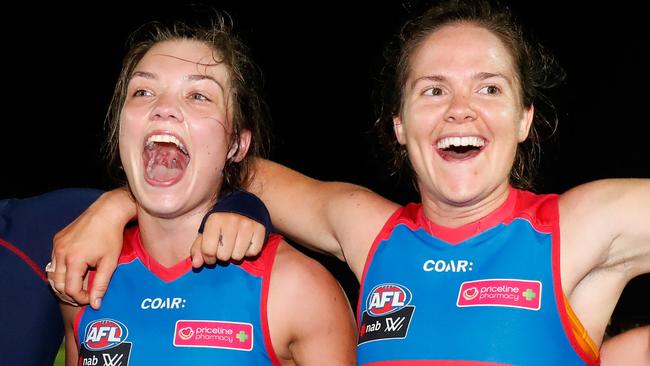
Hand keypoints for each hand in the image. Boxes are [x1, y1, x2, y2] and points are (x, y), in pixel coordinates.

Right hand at [49, 189, 134, 308]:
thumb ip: (101, 285)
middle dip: (69, 294)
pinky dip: (61, 270)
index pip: (70, 289)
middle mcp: (61, 252)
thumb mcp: (109, 263)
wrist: (107, 212)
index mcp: (74, 260)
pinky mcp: (57, 239)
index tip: (92, 299)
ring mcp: (57, 245)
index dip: (80, 298)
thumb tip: (95, 304)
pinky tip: (75, 272)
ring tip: (79, 286)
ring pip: (53, 273)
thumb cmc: (111, 236)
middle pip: (57, 284)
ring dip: (63, 283)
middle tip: (84, 297)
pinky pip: (54, 261)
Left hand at [191, 212, 265, 266]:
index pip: (208, 251)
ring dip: (236, 254)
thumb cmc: (221, 223)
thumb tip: (196, 264)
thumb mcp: (206, 232)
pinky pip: (252, 253)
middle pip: (224, 256)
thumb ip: (198, 248)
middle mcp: (231, 221)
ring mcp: (247, 225)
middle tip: (225, 247)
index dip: (208, 258)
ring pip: (238, 257)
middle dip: (223, 255)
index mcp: (215, 220)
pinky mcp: (260, 229)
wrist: (245, 205)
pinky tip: (246, 243)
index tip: (211, 254)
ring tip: (235, 244)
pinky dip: (248, 252)